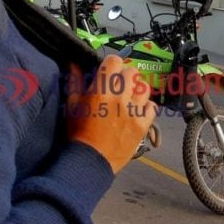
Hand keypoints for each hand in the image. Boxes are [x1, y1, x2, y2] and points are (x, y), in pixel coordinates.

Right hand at [66, 56, 155, 173]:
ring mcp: (133, 112)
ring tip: (128, 97)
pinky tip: (136, 111)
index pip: (114, 61)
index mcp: (101, 91)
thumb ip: (75, 82)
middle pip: (132, 72)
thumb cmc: (78, 135)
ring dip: (136, 90)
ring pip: (144, 87)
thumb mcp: (72, 106)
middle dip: (124, 75)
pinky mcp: (142, 125)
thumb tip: (74, 64)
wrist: (90, 162)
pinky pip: (152, 107)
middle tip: (118, 85)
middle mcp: (120, 98)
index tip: (108, 70)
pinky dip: (146, 107)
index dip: (111, 64)